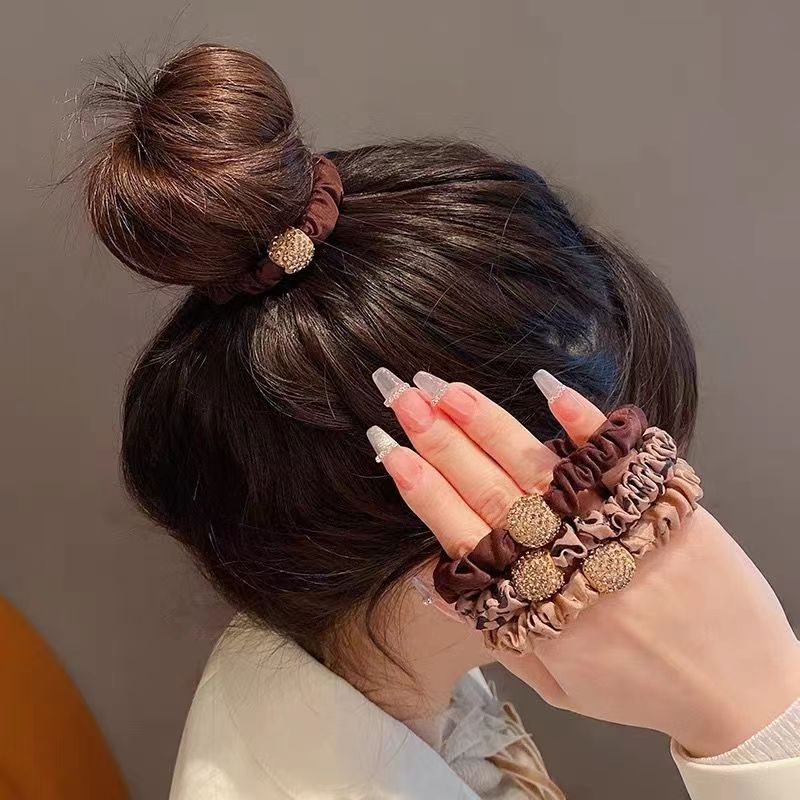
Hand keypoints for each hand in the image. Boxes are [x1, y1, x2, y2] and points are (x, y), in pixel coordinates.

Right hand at [370, 368, 799, 755]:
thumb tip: (437, 586)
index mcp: (536, 612)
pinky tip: (549, 389)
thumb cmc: (642, 690)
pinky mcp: (667, 509)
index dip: (422, 489)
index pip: (463, 537)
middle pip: (491, 493)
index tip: (388, 449)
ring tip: (449, 389)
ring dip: (491, 425)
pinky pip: (620, 459)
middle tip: (402, 396)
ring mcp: (619, 533)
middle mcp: (570, 567)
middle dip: (440, 440)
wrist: (745, 694)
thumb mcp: (557, 685)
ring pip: (541, 470)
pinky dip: (585, 424)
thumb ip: (497, 635)